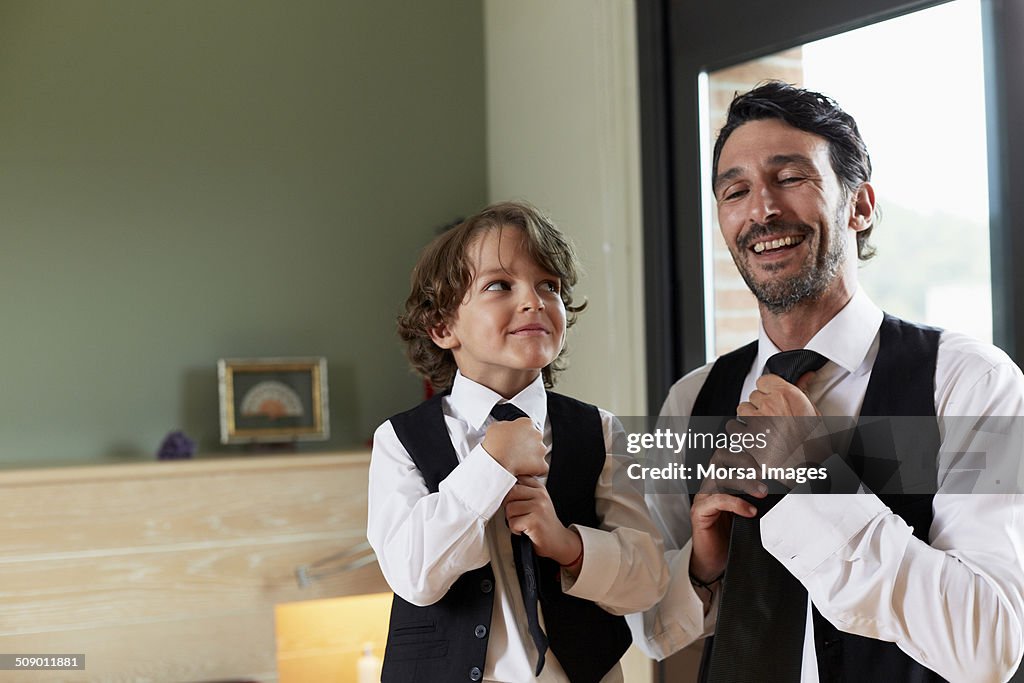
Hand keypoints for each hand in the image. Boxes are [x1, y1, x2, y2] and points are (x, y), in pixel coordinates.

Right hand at [483, 418, 547, 476]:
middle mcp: (536, 434)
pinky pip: (542, 468)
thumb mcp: (495, 426)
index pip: (528, 426)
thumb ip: (505, 425)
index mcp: (526, 423)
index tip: (517, 439)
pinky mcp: (541, 464)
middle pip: (536, 439)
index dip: (522, 434)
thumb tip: (506, 428)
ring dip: (532, 457)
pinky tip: (525, 470)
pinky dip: (535, 470)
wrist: (497, 461)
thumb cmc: (495, 445)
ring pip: (540, 453)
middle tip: (517, 451)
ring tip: (519, 461)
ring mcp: (541, 449)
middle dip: (528, 445)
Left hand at [504, 476, 582, 569]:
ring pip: (509, 508)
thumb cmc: (543, 522)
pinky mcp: (535, 521)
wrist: (558, 541)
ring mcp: (539, 507)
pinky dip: (515, 530)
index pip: (517, 479)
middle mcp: (540, 495)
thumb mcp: (537, 501)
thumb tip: (502, 483)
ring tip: (523, 523)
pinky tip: (525, 531)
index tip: (514, 500)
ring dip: (512, 520)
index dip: (509, 490)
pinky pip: (513, 522)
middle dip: (509, 506)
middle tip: (518, 515)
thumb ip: (524, 490)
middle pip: (510, 493)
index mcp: (539, 488)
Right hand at [690, 448, 765, 583]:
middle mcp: (709, 486)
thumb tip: (781, 488)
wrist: (714, 562)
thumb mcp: (747, 513)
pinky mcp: (699, 513)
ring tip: (761, 493)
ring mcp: (702, 498)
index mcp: (720, 482)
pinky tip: (750, 512)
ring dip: (744, 482)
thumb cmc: (731, 537)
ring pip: (720, 477)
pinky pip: (717, 500)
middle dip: (743, 462)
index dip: (744, 455)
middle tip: (763, 473)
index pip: (727, 456)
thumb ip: (756, 498)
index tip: (766, 464)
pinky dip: (736, 503)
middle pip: (720, 459)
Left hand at [736, 373, 829, 473]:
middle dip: (760, 406)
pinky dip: (739, 432)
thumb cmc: (814, 444)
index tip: (771, 398)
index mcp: (788, 395)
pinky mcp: (747, 437)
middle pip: (754, 396)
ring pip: (742, 409)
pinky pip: (733, 426)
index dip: (767, 390)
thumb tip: (805, 376)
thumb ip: (803, 393)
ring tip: (761, 429)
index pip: (764, 380)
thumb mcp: (814, 413)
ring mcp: (757, 420)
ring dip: (749, 417)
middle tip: (771, 419)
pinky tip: (751, 438)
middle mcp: (771, 404)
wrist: (808, 469)